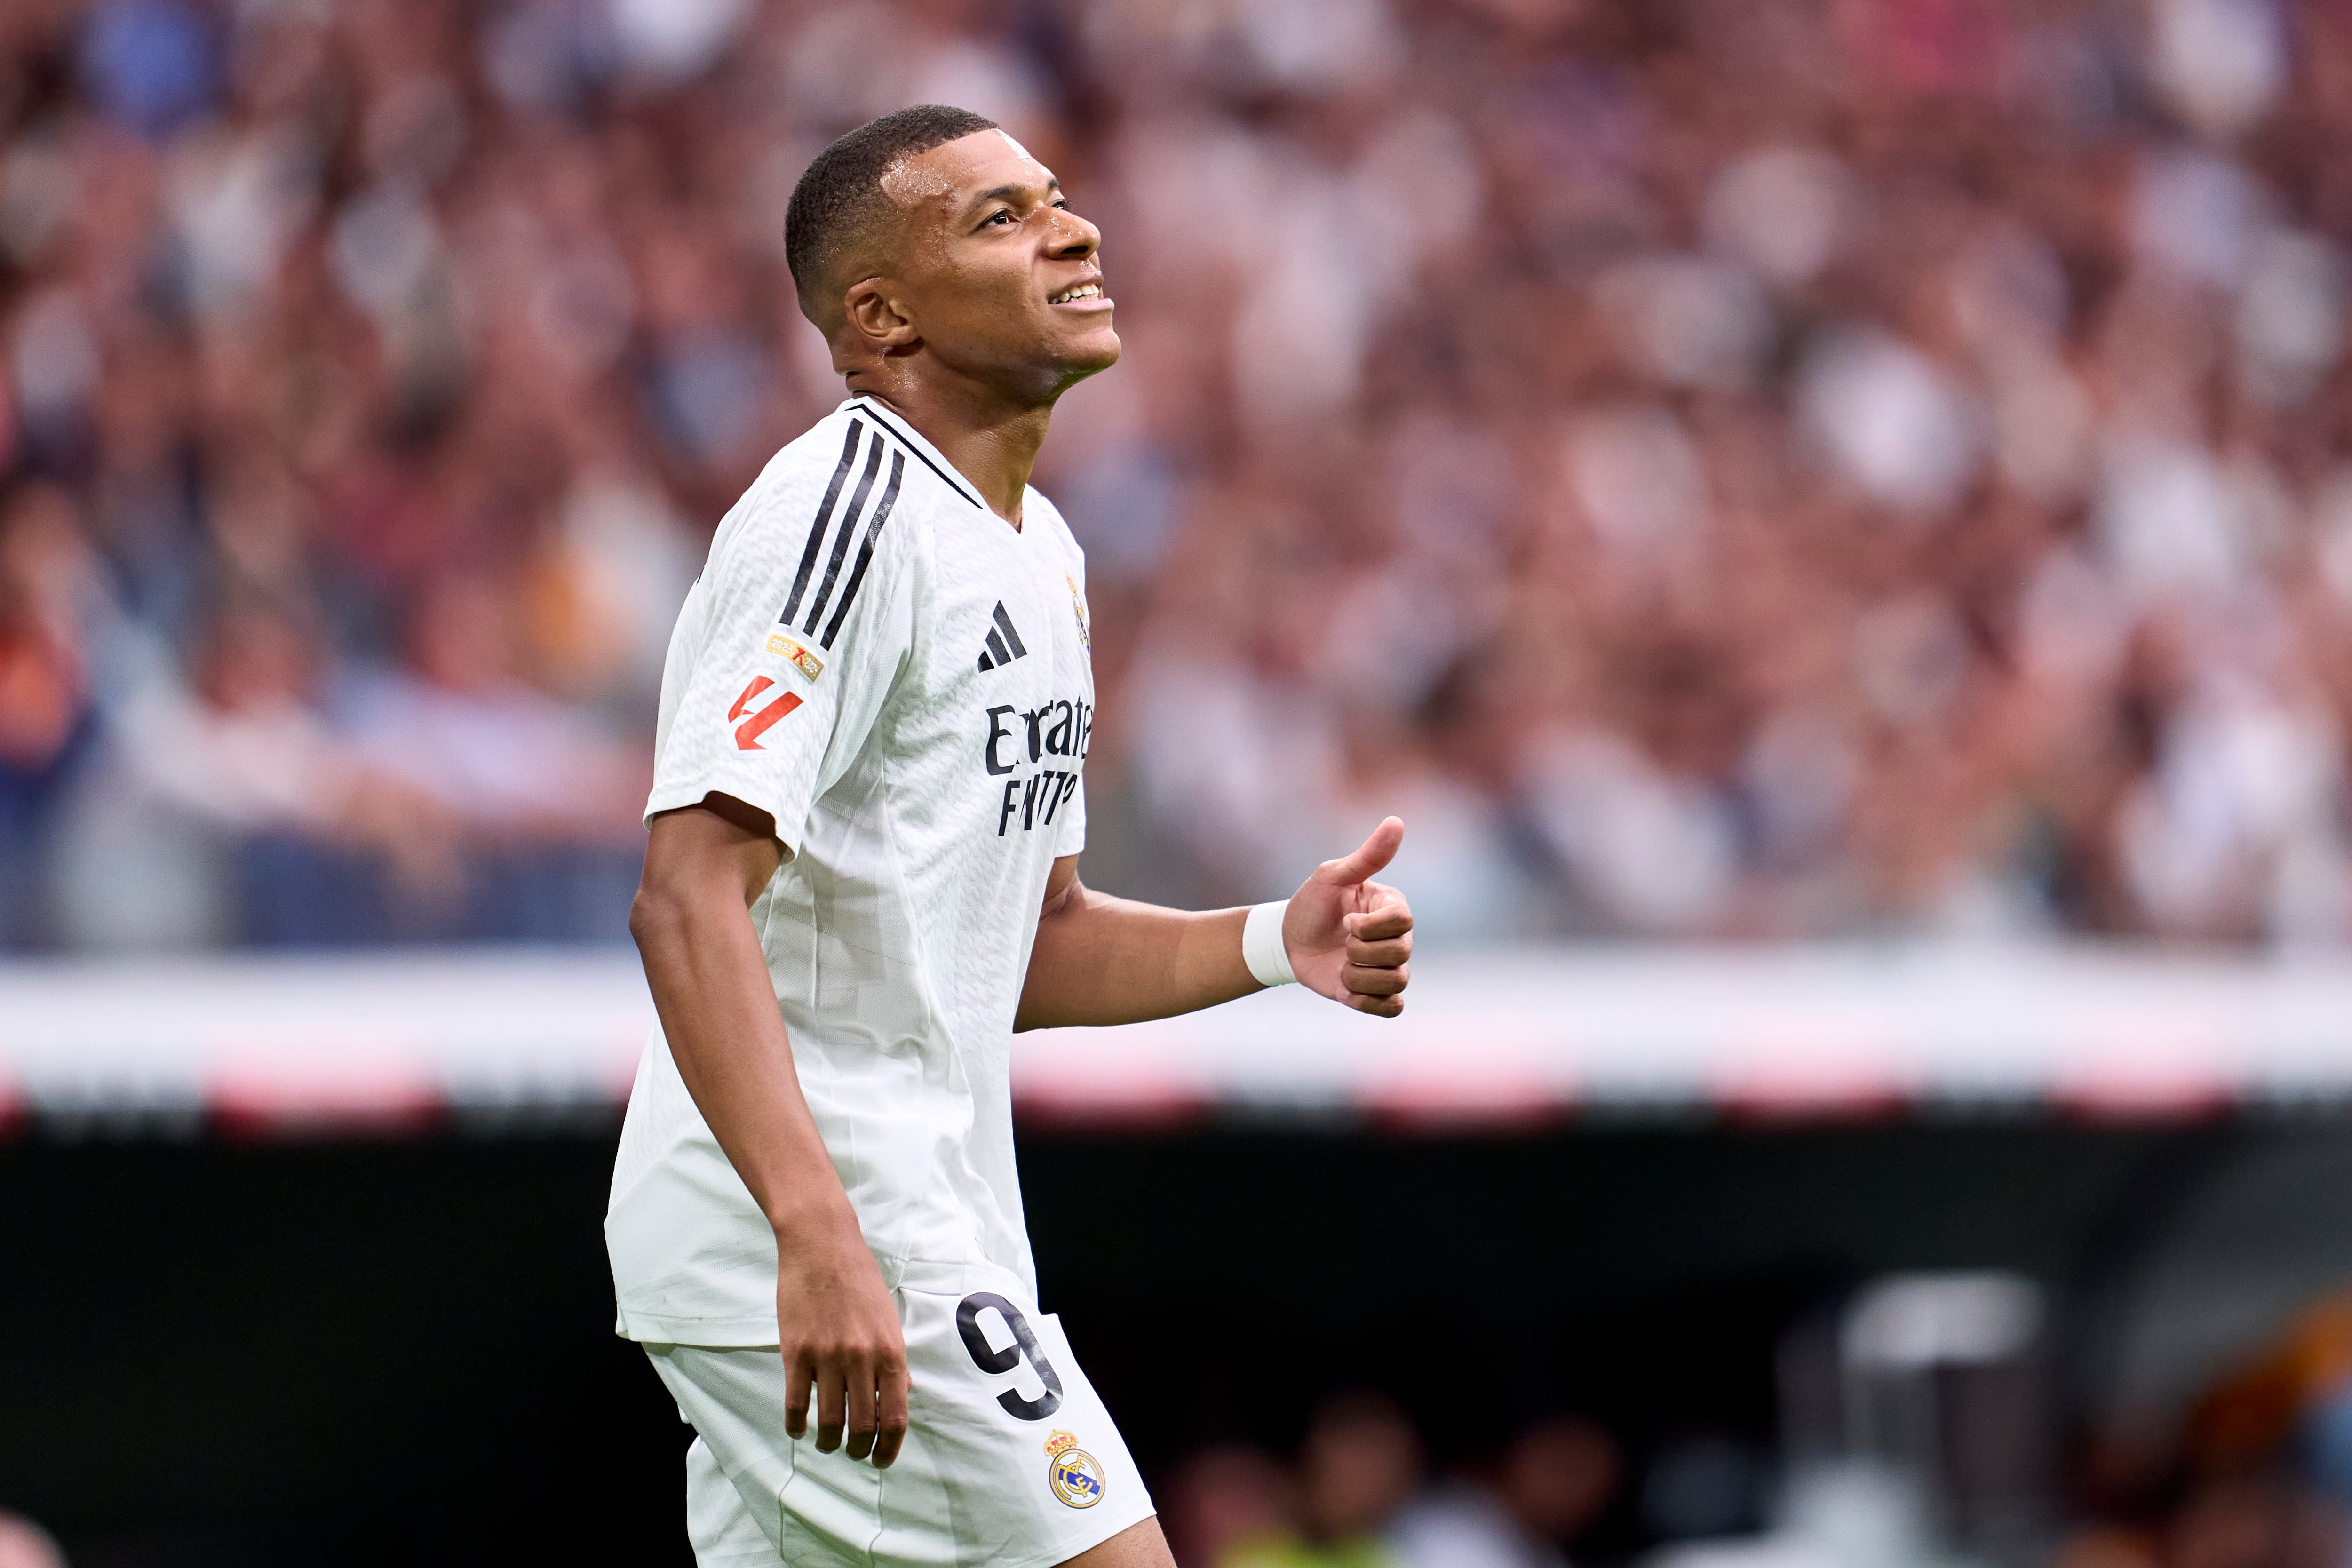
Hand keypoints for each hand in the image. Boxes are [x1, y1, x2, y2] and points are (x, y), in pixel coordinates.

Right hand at [776, 1213, 909, 1466]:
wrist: (822, 1245)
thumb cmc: (859, 1280)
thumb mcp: (889, 1318)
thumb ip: (894, 1358)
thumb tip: (902, 1394)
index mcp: (891, 1350)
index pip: (896, 1416)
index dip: (890, 1447)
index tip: (882, 1460)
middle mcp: (862, 1358)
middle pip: (863, 1426)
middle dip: (859, 1451)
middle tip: (854, 1454)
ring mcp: (828, 1356)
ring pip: (829, 1422)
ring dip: (829, 1443)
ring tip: (827, 1444)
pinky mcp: (796, 1351)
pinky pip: (796, 1404)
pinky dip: (797, 1425)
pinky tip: (798, 1429)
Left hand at [1282, 816, 1413, 1016]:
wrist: (1287, 942)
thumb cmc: (1310, 905)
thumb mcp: (1331, 876)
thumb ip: (1367, 856)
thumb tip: (1397, 821)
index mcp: (1391, 907)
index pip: (1403, 921)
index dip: (1371, 927)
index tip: (1345, 921)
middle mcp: (1397, 937)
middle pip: (1400, 954)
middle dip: (1360, 953)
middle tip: (1340, 944)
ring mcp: (1388, 967)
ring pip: (1396, 982)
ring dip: (1359, 979)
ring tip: (1339, 969)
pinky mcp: (1377, 992)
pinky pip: (1393, 1008)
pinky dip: (1368, 1003)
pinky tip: (1345, 991)